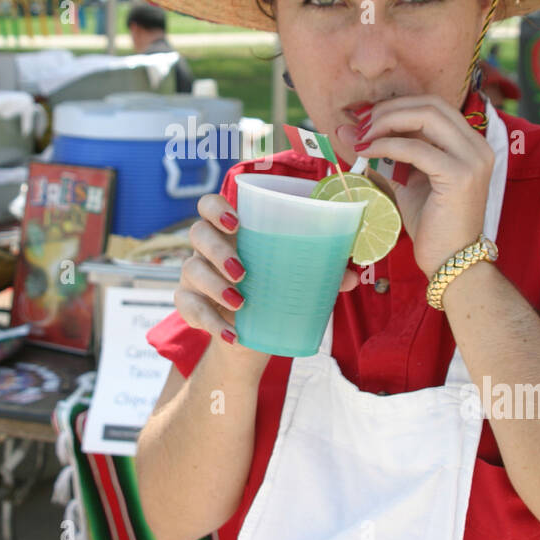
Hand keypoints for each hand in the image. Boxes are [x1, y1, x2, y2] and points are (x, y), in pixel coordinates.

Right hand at [176, 193, 359, 357]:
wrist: (252, 335)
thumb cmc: (273, 290)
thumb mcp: (295, 278)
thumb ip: (322, 271)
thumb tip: (351, 275)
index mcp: (230, 231)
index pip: (209, 204)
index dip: (216, 208)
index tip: (237, 223)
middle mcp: (206, 248)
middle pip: (198, 232)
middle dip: (217, 249)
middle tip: (242, 271)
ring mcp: (194, 275)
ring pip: (191, 270)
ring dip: (214, 286)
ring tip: (241, 302)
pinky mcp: (189, 304)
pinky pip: (189, 309)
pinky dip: (211, 323)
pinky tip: (232, 335)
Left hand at [339, 94, 494, 278]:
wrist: (451, 261)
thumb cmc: (431, 223)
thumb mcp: (406, 180)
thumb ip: (383, 154)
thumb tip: (347, 130)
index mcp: (470, 143)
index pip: (433, 106)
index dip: (397, 105)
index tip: (366, 118)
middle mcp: (477, 146)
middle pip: (431, 104)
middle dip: (390, 109)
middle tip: (360, 125)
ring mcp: (472, 159)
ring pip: (426, 117)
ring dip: (386, 122)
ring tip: (362, 138)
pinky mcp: (460, 175)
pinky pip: (416, 148)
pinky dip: (386, 146)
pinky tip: (367, 153)